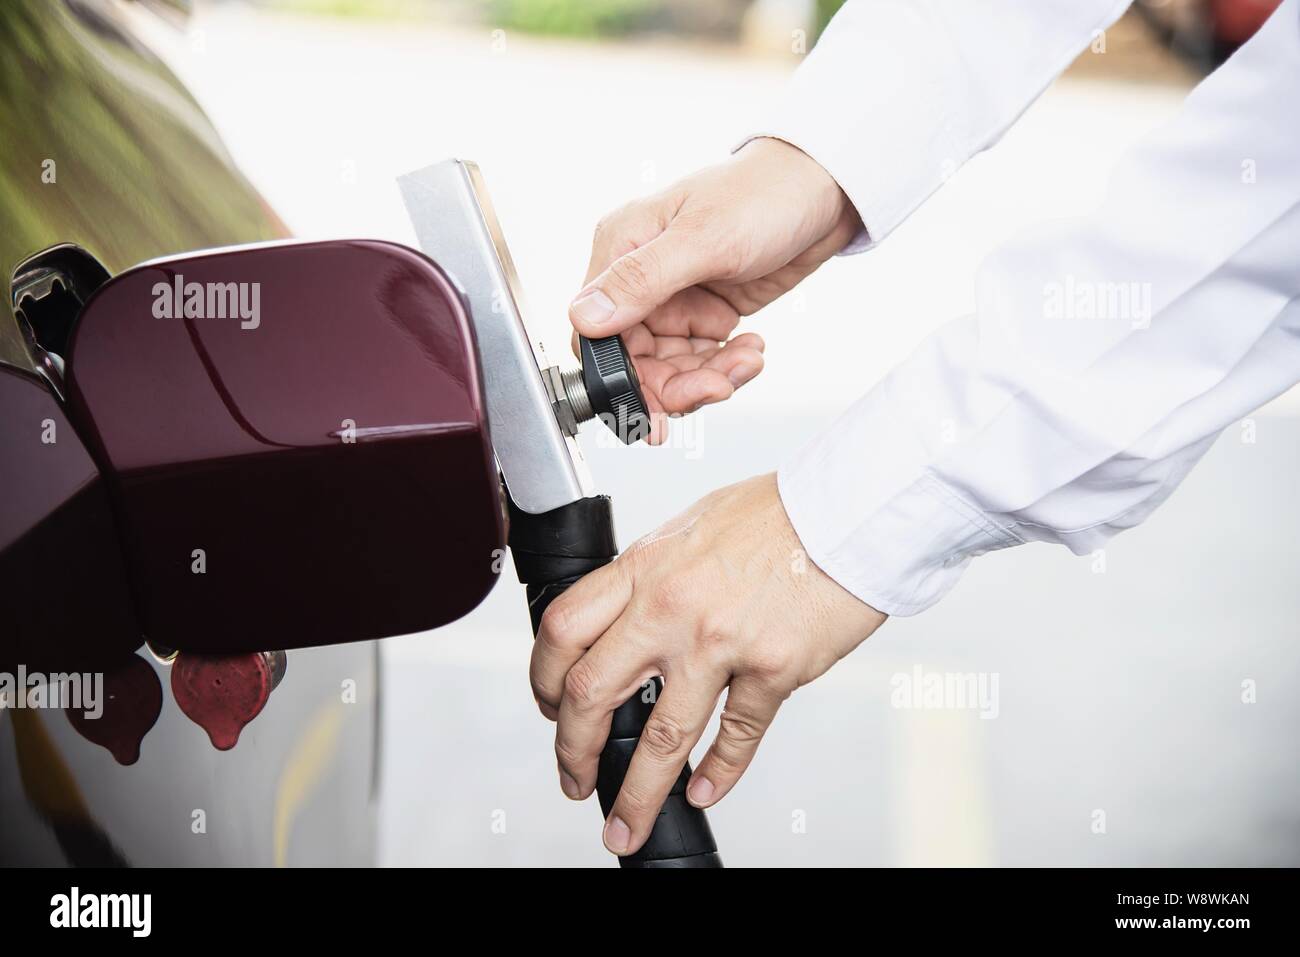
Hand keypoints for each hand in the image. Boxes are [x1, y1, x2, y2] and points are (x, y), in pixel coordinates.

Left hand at [530, 474, 885, 855]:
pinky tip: (702, 792)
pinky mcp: (773, 669)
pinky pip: (736, 738)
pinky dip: (718, 774)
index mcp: (645, 567)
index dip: (544, 678)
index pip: (564, 630)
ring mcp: (720, 642)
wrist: (849, 511)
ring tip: (625, 823)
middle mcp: (670, 606)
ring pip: (659, 737)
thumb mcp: (691, 527)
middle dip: (572, 749)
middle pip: (591, 693)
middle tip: (573, 776)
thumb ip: (656, 575)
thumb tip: (631, 615)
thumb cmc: (779, 512)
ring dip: (637, 793)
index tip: (549, 705)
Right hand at [569, 138, 860, 442]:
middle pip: (635, 361)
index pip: (596, 334)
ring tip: (747, 359)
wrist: (824, 189)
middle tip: (716, 388)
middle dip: (674, 384)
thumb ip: (641, 281)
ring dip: (709, 376)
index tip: (651, 410)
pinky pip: (701, 360)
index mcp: (622, 248)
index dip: (622, 378)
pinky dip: (726, 366)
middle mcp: (640, 277)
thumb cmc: (764, 194)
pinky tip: (751, 349)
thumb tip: (585, 317)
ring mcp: (674, 297)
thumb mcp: (703, 239)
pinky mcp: (706, 311)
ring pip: (670, 367)